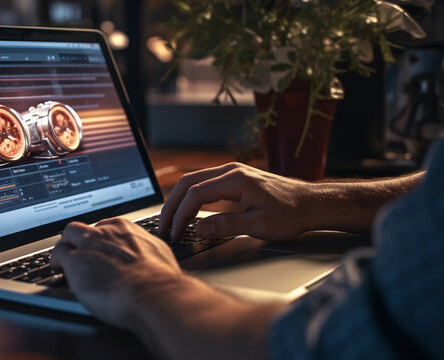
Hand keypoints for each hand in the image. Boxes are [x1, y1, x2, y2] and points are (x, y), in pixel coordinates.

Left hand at [51, 218, 181, 327]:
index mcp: (124, 228)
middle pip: (83, 228)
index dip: (99, 240)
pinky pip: (57, 254)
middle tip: (78, 252)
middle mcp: (104, 232)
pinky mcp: (74, 261)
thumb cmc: (160, 279)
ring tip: (63, 259)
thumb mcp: (159, 254)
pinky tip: (57, 269)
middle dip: (79, 239)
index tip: (98, 249)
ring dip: (66, 247)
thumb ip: (147, 250)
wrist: (151, 292)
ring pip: (68, 235)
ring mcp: (88, 245)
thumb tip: (150, 255)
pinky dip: (55, 261)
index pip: (104, 227)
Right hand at [159, 162, 314, 241]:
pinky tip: (186, 210)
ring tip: (169, 220)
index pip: (195, 194)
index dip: (180, 215)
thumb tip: (198, 228)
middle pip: (187, 183)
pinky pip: (203, 182)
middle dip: (171, 206)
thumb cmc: (291, 214)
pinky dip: (189, 196)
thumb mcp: (259, 226)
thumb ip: (226, 226)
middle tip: (162, 227)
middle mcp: (230, 170)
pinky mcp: (234, 177)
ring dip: (178, 200)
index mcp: (235, 179)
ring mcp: (232, 171)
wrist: (311, 203)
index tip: (174, 232)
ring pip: (193, 180)